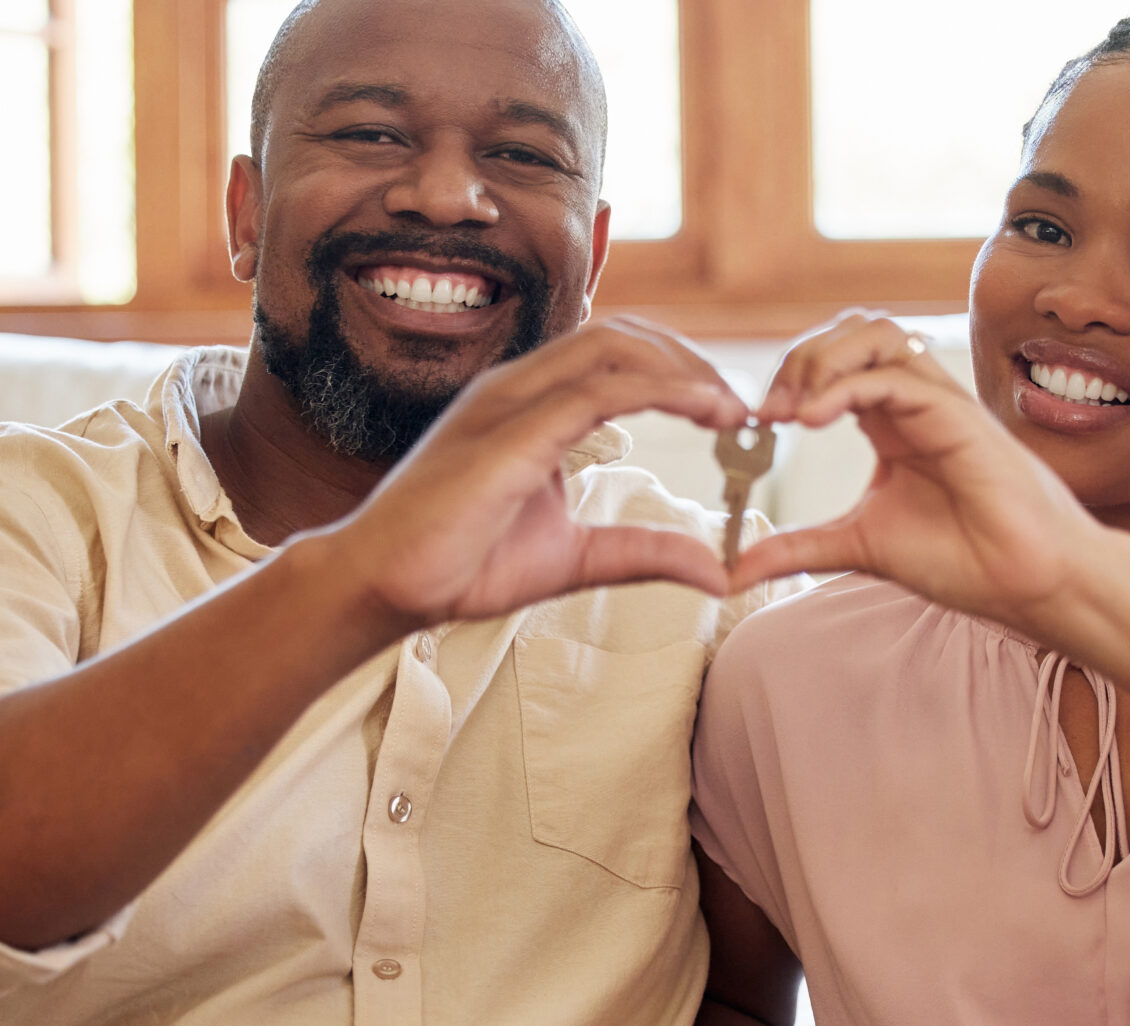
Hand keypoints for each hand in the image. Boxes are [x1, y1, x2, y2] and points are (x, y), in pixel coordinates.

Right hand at [320, 316, 747, 624]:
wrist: (386, 584)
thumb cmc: (460, 565)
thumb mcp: (575, 560)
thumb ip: (642, 553)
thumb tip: (715, 570)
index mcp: (529, 404)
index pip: (616, 355)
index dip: (680, 371)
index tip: (729, 412)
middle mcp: (519, 387)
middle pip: (625, 336)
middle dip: (693, 362)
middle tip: (743, 409)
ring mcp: (510, 401)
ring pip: (615, 348)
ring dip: (686, 370)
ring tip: (733, 409)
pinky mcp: (510, 432)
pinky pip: (599, 389)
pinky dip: (662, 391)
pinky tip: (704, 412)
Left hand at [734, 312, 1124, 636]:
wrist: (1028, 584)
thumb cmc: (964, 561)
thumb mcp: (857, 548)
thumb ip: (798, 548)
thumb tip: (733, 569)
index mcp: (890, 423)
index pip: (833, 364)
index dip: (787, 380)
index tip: (753, 426)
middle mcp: (913, 402)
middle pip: (851, 331)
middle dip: (799, 358)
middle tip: (767, 412)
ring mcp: (938, 403)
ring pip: (877, 333)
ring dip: (822, 359)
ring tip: (792, 411)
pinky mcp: (959, 417)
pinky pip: (897, 376)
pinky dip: (847, 387)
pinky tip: (813, 421)